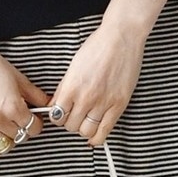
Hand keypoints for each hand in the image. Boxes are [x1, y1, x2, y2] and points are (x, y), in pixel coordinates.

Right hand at [0, 48, 51, 158]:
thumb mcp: (20, 79)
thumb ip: (36, 96)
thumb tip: (48, 105)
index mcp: (13, 107)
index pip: (33, 128)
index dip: (36, 124)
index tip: (33, 120)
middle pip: (19, 137)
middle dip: (22, 129)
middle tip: (19, 121)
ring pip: (4, 145)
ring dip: (9, 139)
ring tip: (8, 130)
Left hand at [46, 20, 145, 146]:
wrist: (121, 38)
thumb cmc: (98, 46)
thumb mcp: (73, 66)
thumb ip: (64, 88)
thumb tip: (56, 105)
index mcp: (71, 87)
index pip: (56, 115)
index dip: (57, 116)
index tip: (60, 114)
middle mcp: (86, 98)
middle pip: (70, 126)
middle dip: (69, 122)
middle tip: (74, 115)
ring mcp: (103, 103)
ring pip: (86, 132)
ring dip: (83, 129)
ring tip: (85, 121)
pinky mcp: (118, 105)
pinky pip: (104, 132)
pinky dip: (96, 138)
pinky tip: (94, 136)